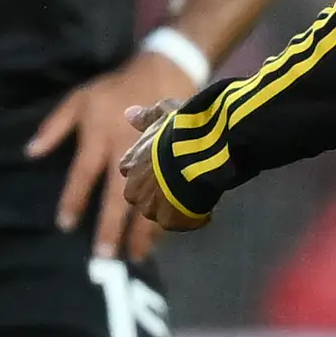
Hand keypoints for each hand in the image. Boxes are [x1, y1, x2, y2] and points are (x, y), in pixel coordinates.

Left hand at [28, 50, 201, 261]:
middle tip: (104, 256)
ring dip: (143, 231)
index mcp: (100, 137)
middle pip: (118, 195)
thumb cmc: (115, 90)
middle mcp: (127, 151)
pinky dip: (168, 218)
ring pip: (149, 201)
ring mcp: (154, 157)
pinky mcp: (176, 159)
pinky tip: (161, 237)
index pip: (83, 175)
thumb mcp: (79, 99)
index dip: (73, 200)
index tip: (65, 225)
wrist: (166, 72)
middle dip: (112, 227)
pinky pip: (173, 195)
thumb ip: (54, 127)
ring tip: (136, 256)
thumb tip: (29, 153)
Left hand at [118, 98, 206, 241]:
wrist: (197, 153)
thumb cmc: (180, 130)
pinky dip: (193, 218)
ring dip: (175, 207)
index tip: (165, 166)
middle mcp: (133, 189)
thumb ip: (146, 117)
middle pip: (144, 196)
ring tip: (197, 196)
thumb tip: (128, 113)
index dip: (151, 170)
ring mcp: (151, 208)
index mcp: (130, 163)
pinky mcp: (170, 221)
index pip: (132, 171)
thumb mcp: (164, 113)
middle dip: (160, 192)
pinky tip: (206, 208)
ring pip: (161, 212)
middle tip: (183, 183)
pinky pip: (181, 223)